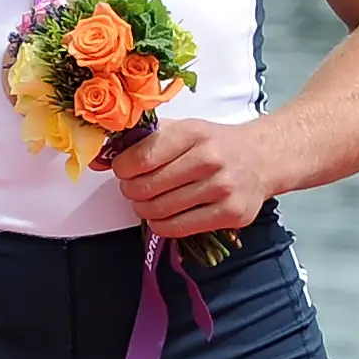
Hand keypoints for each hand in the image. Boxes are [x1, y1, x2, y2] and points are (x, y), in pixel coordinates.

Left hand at [111, 115, 276, 240]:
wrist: (262, 158)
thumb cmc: (214, 144)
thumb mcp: (181, 130)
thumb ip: (141, 140)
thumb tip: (96, 158)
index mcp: (193, 133)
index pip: (140, 159)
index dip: (122, 169)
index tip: (124, 170)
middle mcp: (210, 159)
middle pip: (145, 188)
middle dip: (131, 191)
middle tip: (135, 188)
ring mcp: (223, 188)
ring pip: (158, 210)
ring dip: (144, 209)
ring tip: (150, 200)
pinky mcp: (231, 213)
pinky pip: (176, 228)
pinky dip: (161, 225)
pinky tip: (164, 214)